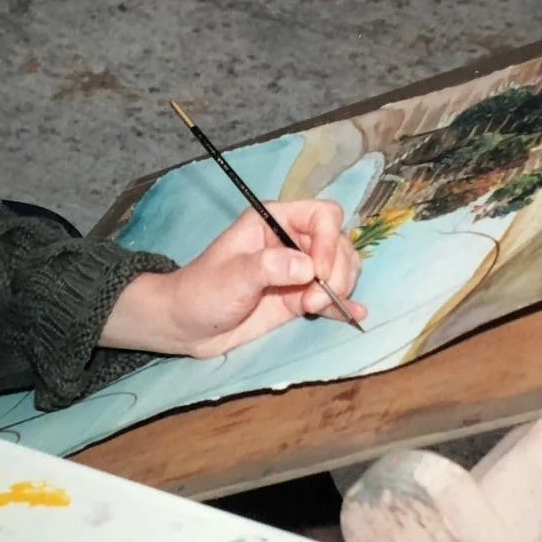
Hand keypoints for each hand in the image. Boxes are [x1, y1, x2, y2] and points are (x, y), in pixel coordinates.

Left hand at [102, 199, 366, 359]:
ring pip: (341, 269)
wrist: (186, 326)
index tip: (319, 272)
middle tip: (315, 300)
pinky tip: (355, 314)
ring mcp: (298, 271)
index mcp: (274, 221)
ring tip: (314, 309)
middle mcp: (292, 241)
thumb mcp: (232, 277)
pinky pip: (331, 297)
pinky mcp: (300, 297)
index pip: (323, 215)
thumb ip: (269, 267)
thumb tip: (308, 268)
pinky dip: (344, 304)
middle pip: (339, 244)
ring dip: (340, 288)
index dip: (329, 240)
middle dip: (337, 271)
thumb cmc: (202, 292)